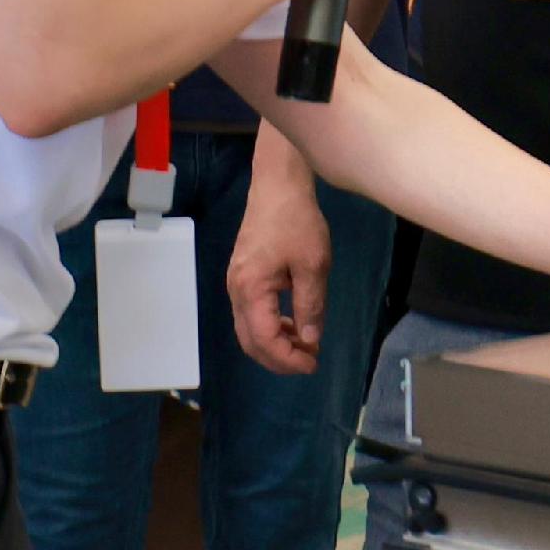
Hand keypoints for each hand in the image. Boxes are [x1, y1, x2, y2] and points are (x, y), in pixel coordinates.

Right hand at [227, 165, 334, 374]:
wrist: (278, 186)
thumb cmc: (297, 222)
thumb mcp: (313, 265)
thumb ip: (310, 305)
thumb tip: (309, 339)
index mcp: (250, 289)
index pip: (264, 340)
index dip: (287, 359)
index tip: (313, 363)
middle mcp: (236, 290)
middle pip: (250, 341)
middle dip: (279, 358)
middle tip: (309, 360)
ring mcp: (236, 283)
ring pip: (249, 329)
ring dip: (275, 343)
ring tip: (306, 345)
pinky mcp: (243, 276)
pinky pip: (251, 313)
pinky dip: (271, 326)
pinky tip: (293, 323)